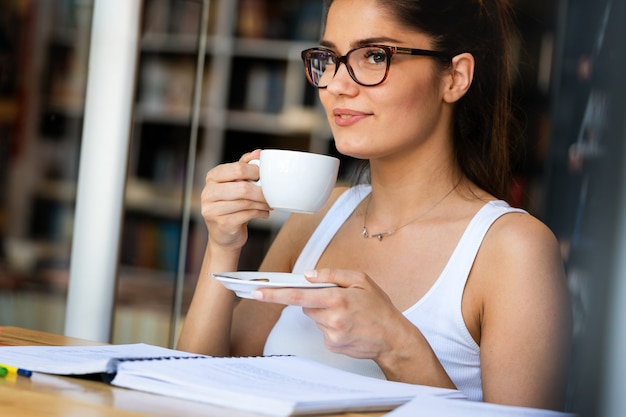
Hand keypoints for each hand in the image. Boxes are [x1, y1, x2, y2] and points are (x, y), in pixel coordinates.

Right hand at [201, 149, 269, 248]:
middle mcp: (208, 192)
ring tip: (268, 204)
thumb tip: (258, 153)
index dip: (255, 171)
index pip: (236, 168)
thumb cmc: (231, 205)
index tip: (265, 176)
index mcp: (212, 177)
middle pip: (242, 187)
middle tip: (271, 193)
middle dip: (261, 191)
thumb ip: (245, 166)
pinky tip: (264, 213)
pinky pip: (247, 215)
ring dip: (262, 203)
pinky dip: (260, 213)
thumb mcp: (235, 183)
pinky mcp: (221, 224)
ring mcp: (212, 209)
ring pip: (245, 202)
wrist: (224, 234)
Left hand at [252, 268, 405, 360]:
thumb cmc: (380, 307)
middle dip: (316, 300)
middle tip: (338, 300)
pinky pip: (322, 331)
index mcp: (338, 299)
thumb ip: (334, 274)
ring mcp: (331, 335)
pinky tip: (349, 326)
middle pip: (306, 306)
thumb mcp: (362, 281)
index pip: (298, 296)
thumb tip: (308, 275)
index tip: (257, 292)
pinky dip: (331, 326)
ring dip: (325, 313)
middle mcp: (332, 319)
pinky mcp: (332, 347)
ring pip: (315, 318)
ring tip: (349, 314)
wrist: (394, 339)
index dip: (276, 294)